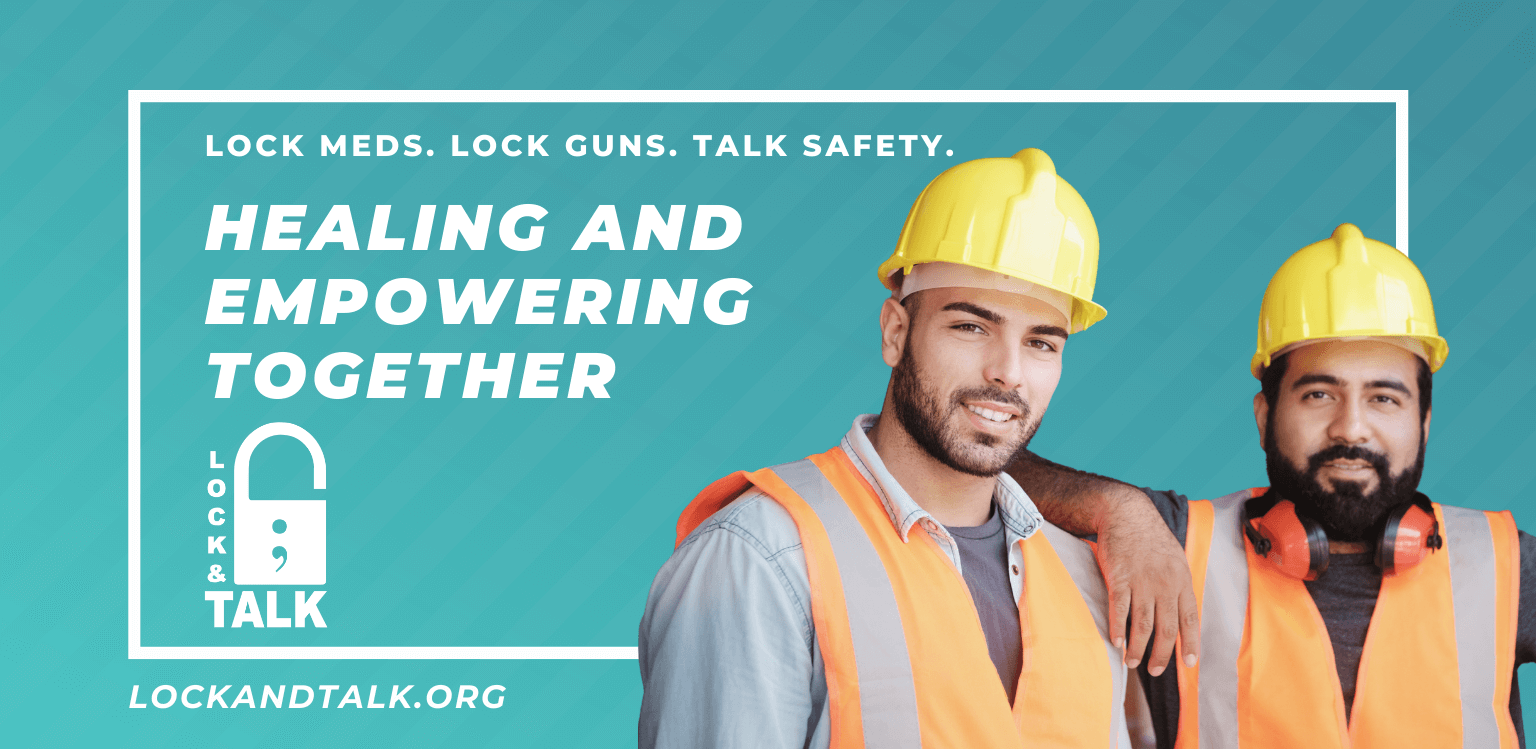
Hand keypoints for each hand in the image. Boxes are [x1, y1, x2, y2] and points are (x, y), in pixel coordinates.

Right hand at [1093, 492, 1198, 675]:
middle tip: (1155, 671)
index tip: (1189, 663)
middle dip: (1162, 655)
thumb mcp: (1175, 559)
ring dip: (1139, 648)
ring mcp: (1141, 581)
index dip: (1190, 644)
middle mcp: (1164, 584)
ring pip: (1143, 624)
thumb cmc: (1150, 537)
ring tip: (1132, 663)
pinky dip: (1118, 629)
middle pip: (1166, 628)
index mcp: (1181, 580)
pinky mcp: (1119, 578)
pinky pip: (1120, 610)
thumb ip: (1178, 585)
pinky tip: (1117, 642)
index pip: (1190, 619)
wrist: (1126, 513)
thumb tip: (1181, 612)